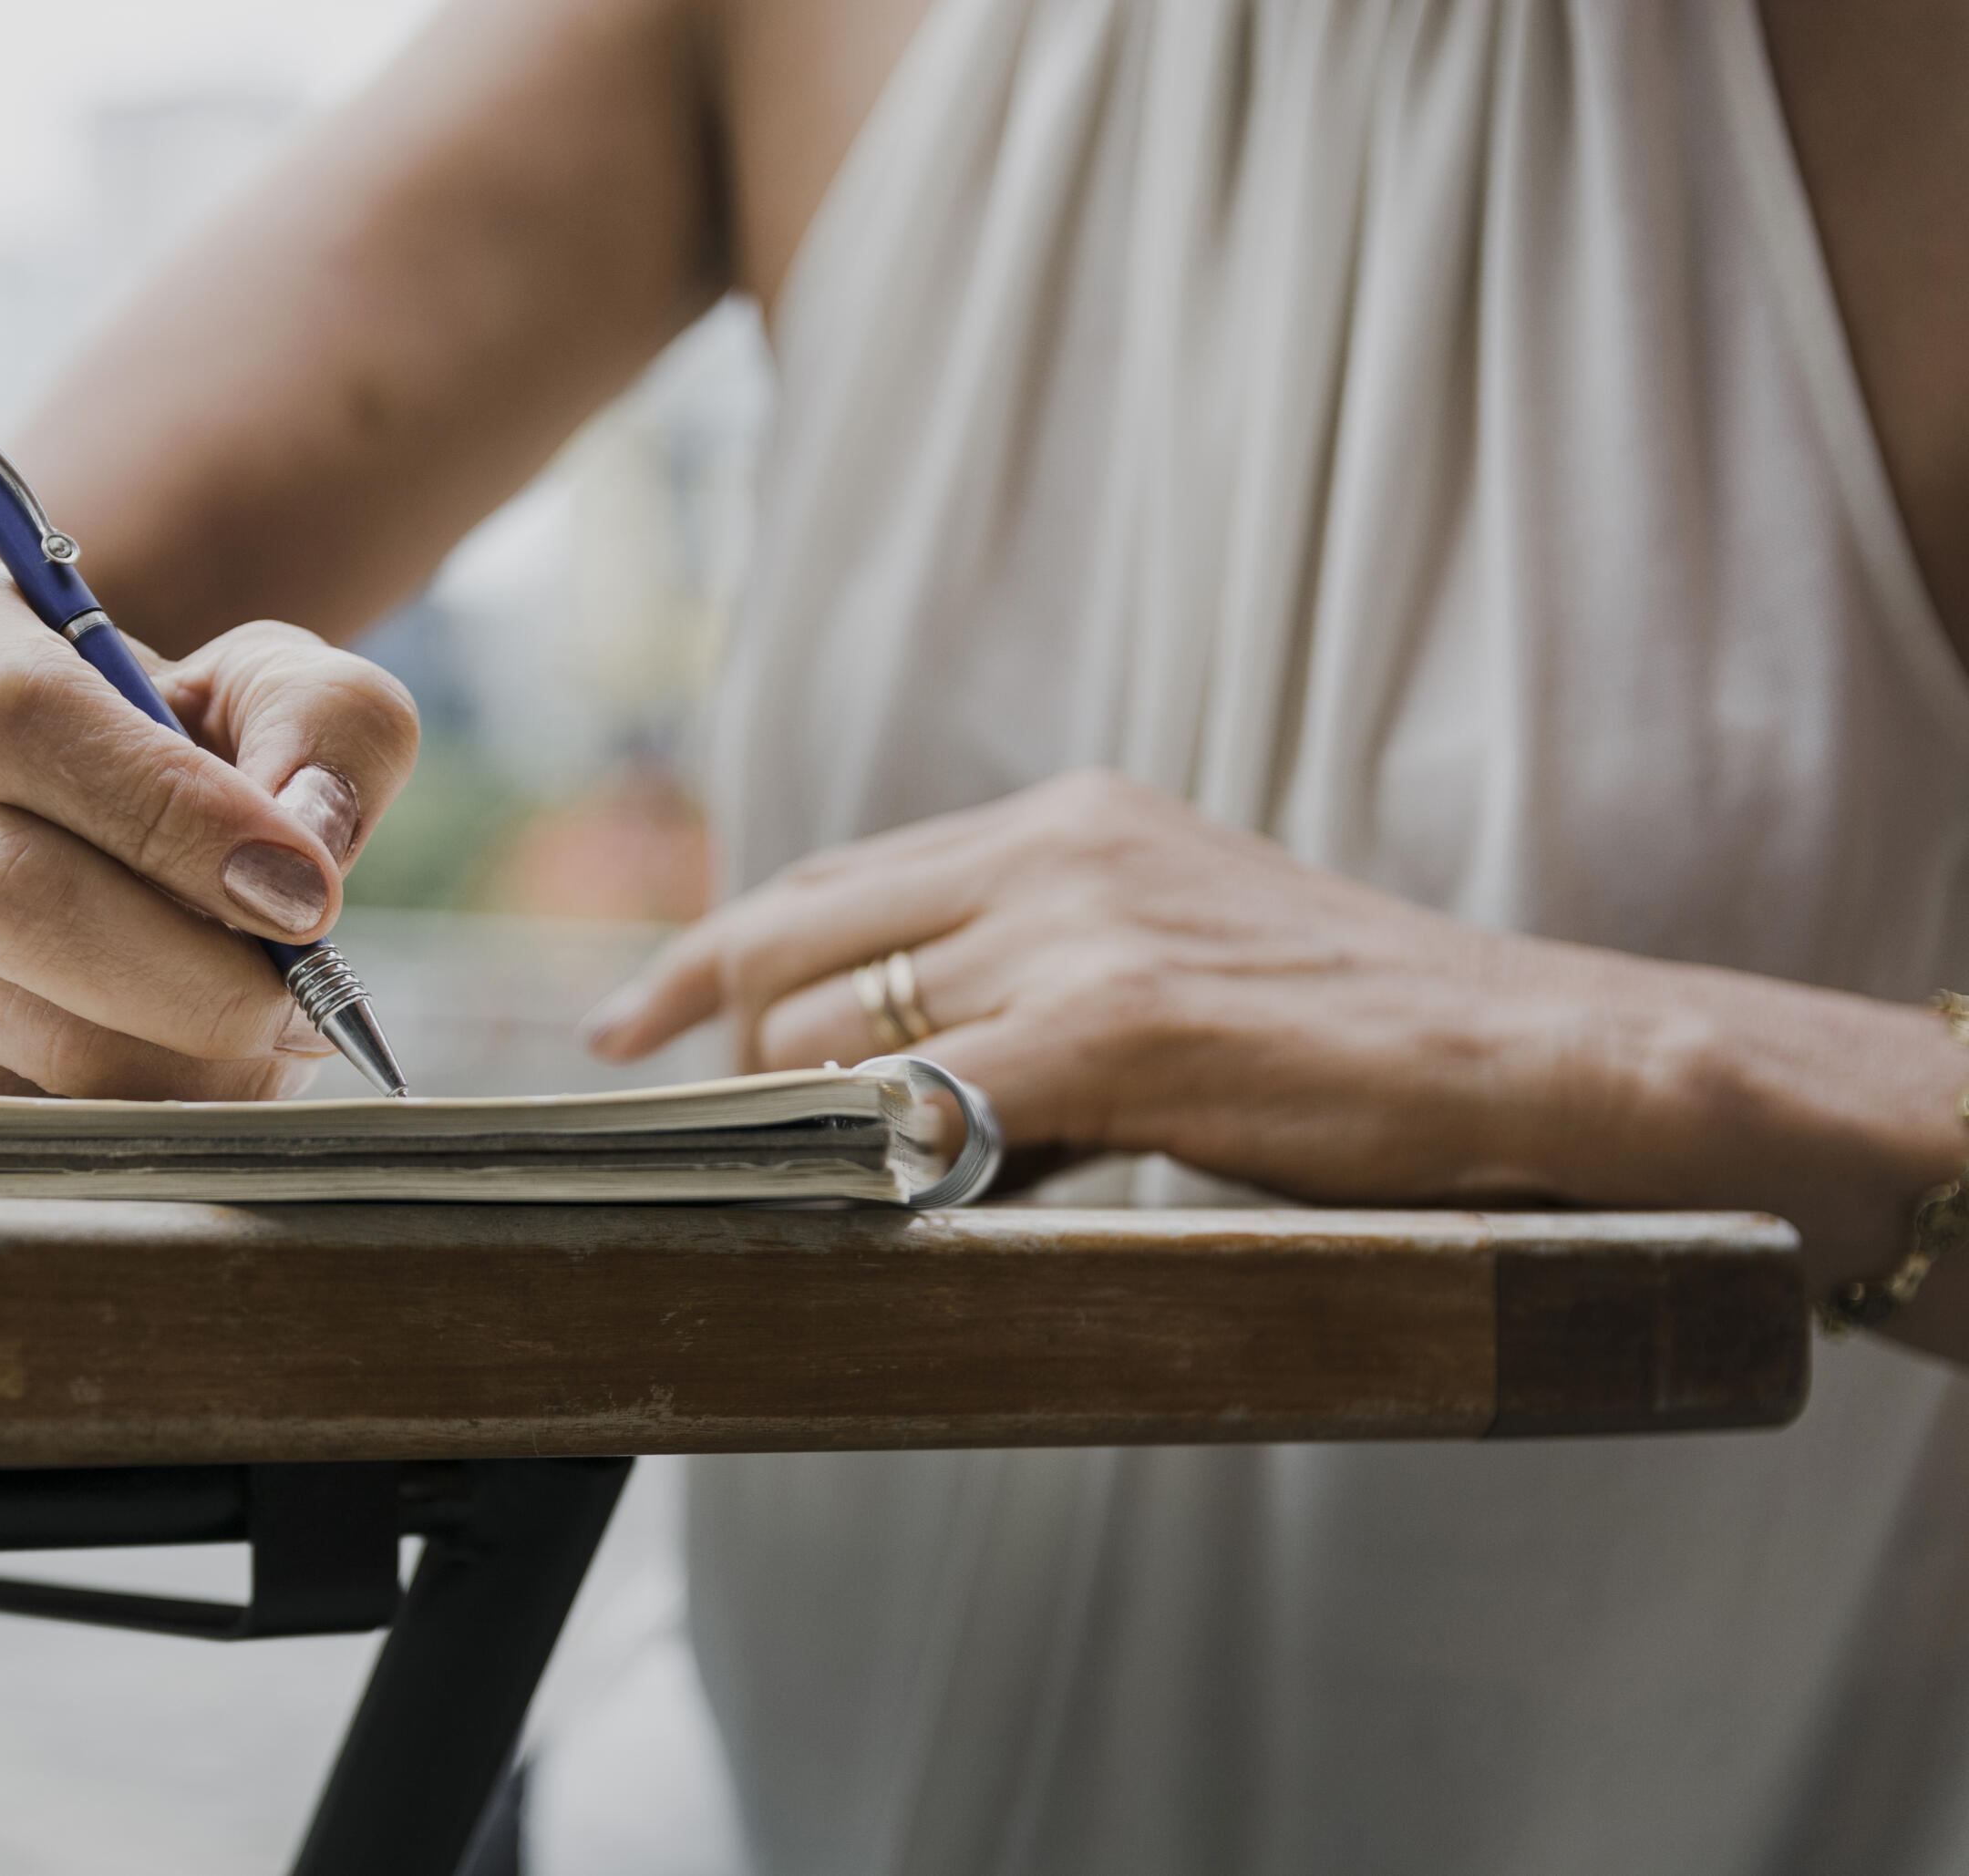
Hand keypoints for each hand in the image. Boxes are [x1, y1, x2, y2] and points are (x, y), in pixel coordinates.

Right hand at [0, 563, 418, 1099]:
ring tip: (258, 1042)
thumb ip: (328, 725)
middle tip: (306, 1009)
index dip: (173, 818)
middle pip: (14, 897)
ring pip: (20, 1033)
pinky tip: (173, 1077)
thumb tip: (310, 843)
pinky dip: (122, 1122)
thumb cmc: (165, 745)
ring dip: (183, 1067)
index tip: (307, 897)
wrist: (32, 808)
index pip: (22, 718)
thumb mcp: (265, 691)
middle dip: (195, 980)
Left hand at [581, 771, 1652, 1204]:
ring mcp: (1082, 926)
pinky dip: (880, 1151)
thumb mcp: (1168, 941)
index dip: (708, 953)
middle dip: (731, 1049)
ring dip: (806, 1119)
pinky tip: (882, 1197)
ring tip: (829, 1178)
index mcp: (1062, 820)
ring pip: (843, 1029)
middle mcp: (1054, 848)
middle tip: (716, 1127)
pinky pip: (933, 1095)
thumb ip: (1035, 956)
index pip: (825, 881)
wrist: (1520, 1045)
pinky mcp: (1121, 1020)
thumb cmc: (1347, 1024)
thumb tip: (903, 1044)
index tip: (632, 1018)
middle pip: (797, 943)